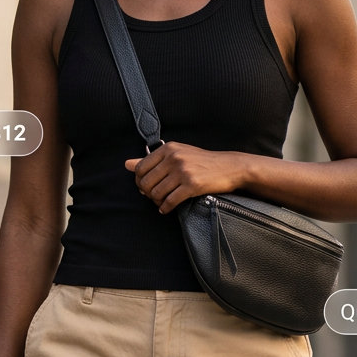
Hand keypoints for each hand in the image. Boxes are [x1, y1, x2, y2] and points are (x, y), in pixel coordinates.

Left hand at [124, 143, 241, 214]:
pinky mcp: (192, 185)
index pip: (140, 168)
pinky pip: (170, 201)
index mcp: (168, 149)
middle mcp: (174, 158)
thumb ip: (151, 160)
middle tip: (153, 197)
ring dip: (156, 202)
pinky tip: (166, 208)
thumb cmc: (202, 161)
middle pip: (145, 182)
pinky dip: (165, 208)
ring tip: (162, 202)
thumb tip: (127, 164)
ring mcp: (183, 171)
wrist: (229, 167)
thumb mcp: (176, 154)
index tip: (146, 187)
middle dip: (146, 193)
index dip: (139, 181)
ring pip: (156, 193)